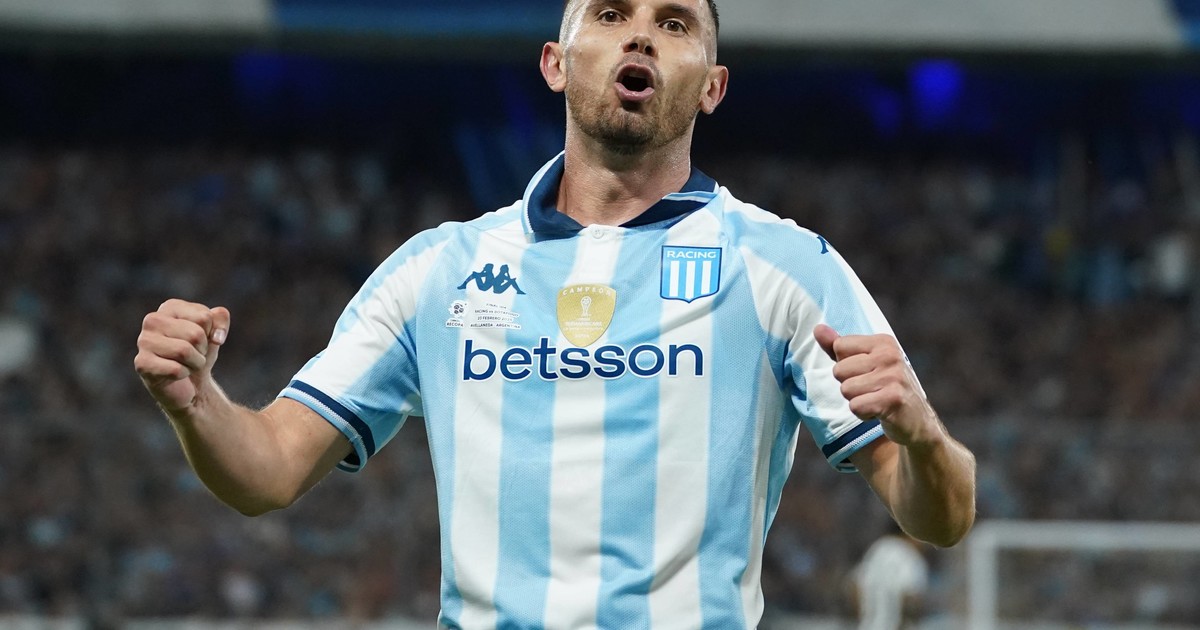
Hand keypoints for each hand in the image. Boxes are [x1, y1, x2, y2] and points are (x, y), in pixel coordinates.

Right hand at [135, 299, 230, 415]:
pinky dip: (184, 374)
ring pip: (184, 351)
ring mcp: (144, 341)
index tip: (202, 339)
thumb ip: (221, 319)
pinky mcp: (142, 363)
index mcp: (170, 307)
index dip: (211, 333)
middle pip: (195, 334)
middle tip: (194, 354)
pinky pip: (176, 369)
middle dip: (202, 349)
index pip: (205, 317)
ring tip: (187, 363)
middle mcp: (152, 320)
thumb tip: (217, 336)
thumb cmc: (199, 352)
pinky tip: (176, 374)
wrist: (191, 384)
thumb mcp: (215, 332)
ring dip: (195, 363)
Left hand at [814, 324, 941, 446]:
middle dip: (850, 385)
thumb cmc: (885, 388)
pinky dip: (863, 414)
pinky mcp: (893, 399)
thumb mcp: (864, 362)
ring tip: (876, 400)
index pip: (839, 346)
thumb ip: (839, 347)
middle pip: (839, 370)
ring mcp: (893, 377)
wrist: (917, 420)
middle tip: (872, 390)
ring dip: (857, 400)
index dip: (846, 365)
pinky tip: (879, 412)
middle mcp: (890, 355)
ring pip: (846, 389)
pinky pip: (856, 406)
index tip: (866, 373)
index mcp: (883, 342)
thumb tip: (817, 329)